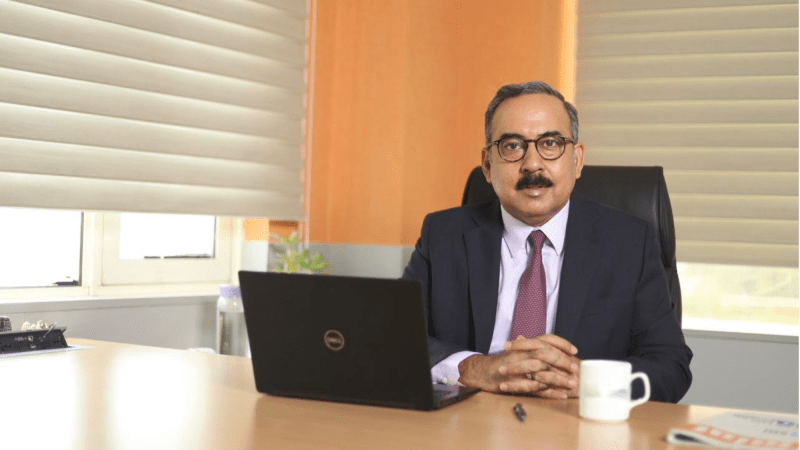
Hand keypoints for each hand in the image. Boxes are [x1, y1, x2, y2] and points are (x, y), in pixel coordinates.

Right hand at [457, 334, 579, 398]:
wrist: (482, 372)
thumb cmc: (503, 362)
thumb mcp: (517, 351)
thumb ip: (531, 347)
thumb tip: (546, 344)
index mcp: (525, 345)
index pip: (547, 339)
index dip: (562, 343)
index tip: (574, 350)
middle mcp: (522, 353)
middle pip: (547, 354)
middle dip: (563, 362)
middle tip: (576, 369)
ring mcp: (518, 368)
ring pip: (542, 372)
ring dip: (560, 378)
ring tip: (573, 384)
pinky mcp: (515, 383)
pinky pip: (535, 388)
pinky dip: (550, 392)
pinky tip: (561, 395)